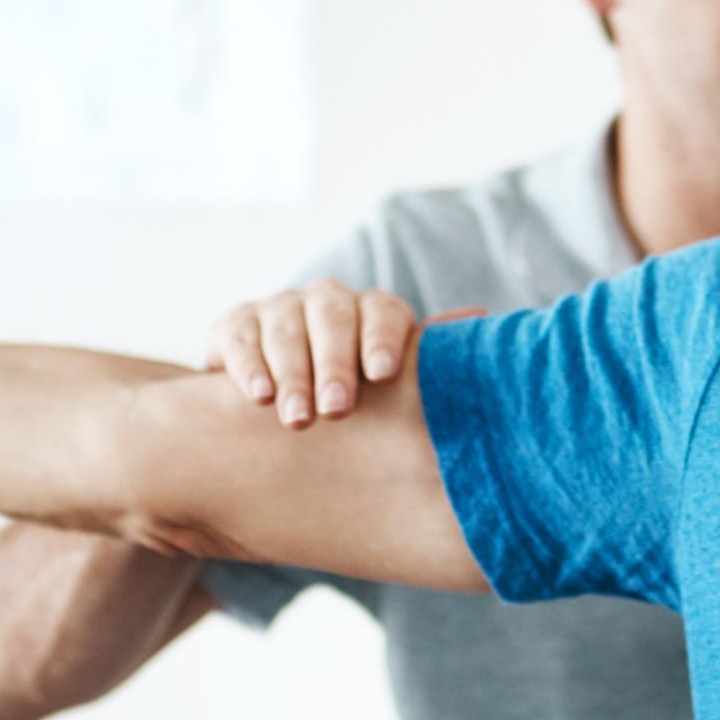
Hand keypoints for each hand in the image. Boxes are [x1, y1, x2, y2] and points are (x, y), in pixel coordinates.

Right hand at [200, 281, 477, 427]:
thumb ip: (425, 358)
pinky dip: (248, 367)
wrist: (278, 389)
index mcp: (371, 310)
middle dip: (333, 363)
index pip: (383, 311)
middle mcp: (326, 300)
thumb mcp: (387, 380)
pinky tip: (258, 398)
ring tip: (297, 418)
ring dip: (291, 374)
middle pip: (332, 317)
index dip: (383, 339)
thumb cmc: (351, 389)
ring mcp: (279, 308)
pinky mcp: (236, 325)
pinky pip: (240, 338)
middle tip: (335, 410)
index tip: (383, 373)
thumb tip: (483, 321)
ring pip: (285, 328)